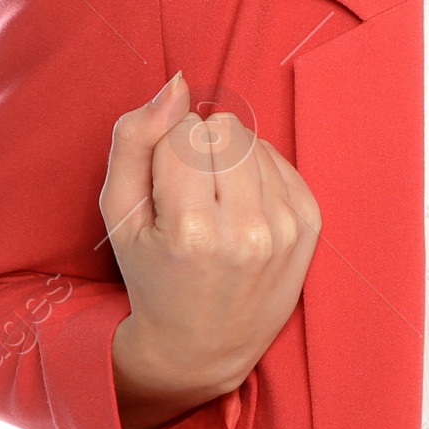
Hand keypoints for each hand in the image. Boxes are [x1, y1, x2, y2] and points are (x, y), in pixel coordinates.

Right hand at [102, 73, 322, 428]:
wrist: (202, 344)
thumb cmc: (152, 274)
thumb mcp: (119, 213)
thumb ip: (134, 139)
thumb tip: (176, 83)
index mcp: (191, 230)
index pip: (183, 131)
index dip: (166, 152)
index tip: (165, 194)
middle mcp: (245, 231)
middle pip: (224, 128)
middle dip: (200, 149)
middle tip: (191, 197)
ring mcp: (284, 230)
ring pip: (254, 140)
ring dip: (230, 160)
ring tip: (215, 205)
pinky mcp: (310, 225)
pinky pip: (280, 159)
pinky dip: (257, 174)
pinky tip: (241, 210)